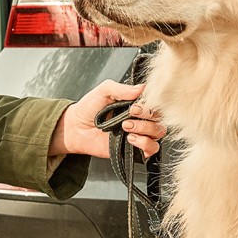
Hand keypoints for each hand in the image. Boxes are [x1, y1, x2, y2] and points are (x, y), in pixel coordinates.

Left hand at [49, 80, 164, 160]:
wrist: (76, 128)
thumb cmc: (89, 108)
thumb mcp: (104, 91)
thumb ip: (122, 89)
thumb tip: (142, 88)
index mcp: (137, 103)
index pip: (156, 102)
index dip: (150, 104)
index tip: (135, 105)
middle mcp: (141, 118)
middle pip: (160, 117)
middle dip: (147, 116)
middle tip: (130, 114)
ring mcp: (139, 133)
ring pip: (158, 132)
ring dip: (145, 129)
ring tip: (125, 127)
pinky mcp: (135, 148)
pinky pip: (152, 148)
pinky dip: (145, 143)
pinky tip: (130, 139)